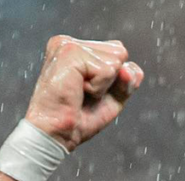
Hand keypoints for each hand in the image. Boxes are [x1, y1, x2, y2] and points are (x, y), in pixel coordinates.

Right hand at [25, 36, 144, 151]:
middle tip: (84, 94)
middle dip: (111, 81)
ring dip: (103, 85)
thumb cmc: (79, 118)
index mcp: (76, 49)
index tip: (89, 92)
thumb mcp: (113, 97)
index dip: (115, 80)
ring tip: (79, 93)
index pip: (119, 53)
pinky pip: (107, 70)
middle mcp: (69, 43)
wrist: (57, 134)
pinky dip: (98, 88)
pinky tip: (78, 92)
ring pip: (116, 61)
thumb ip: (127, 80)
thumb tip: (128, 68)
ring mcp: (68, 45)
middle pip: (120, 53)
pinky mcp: (70, 53)